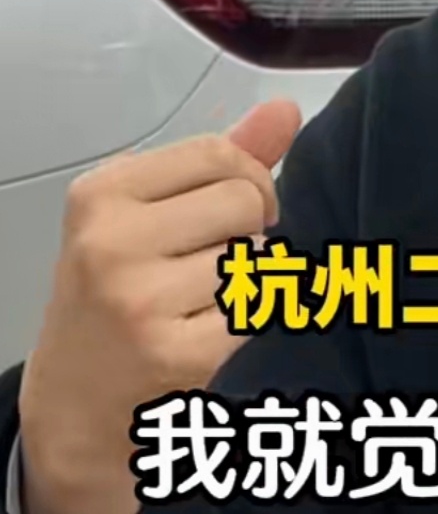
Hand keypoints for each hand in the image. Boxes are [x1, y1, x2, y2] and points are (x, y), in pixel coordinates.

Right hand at [17, 101, 301, 513]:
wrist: (74, 405)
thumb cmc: (116, 297)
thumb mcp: (144, 218)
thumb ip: (218, 162)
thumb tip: (287, 108)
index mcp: (102, 194)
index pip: (219, 154)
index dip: (248, 182)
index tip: (234, 216)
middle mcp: (111, 241)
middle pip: (245, 203)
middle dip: (248, 235)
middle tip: (212, 266)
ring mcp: (140, 299)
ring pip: (252, 261)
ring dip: (243, 285)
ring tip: (199, 305)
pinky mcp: (174, 353)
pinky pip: (255, 315)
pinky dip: (243, 326)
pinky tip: (204, 338)